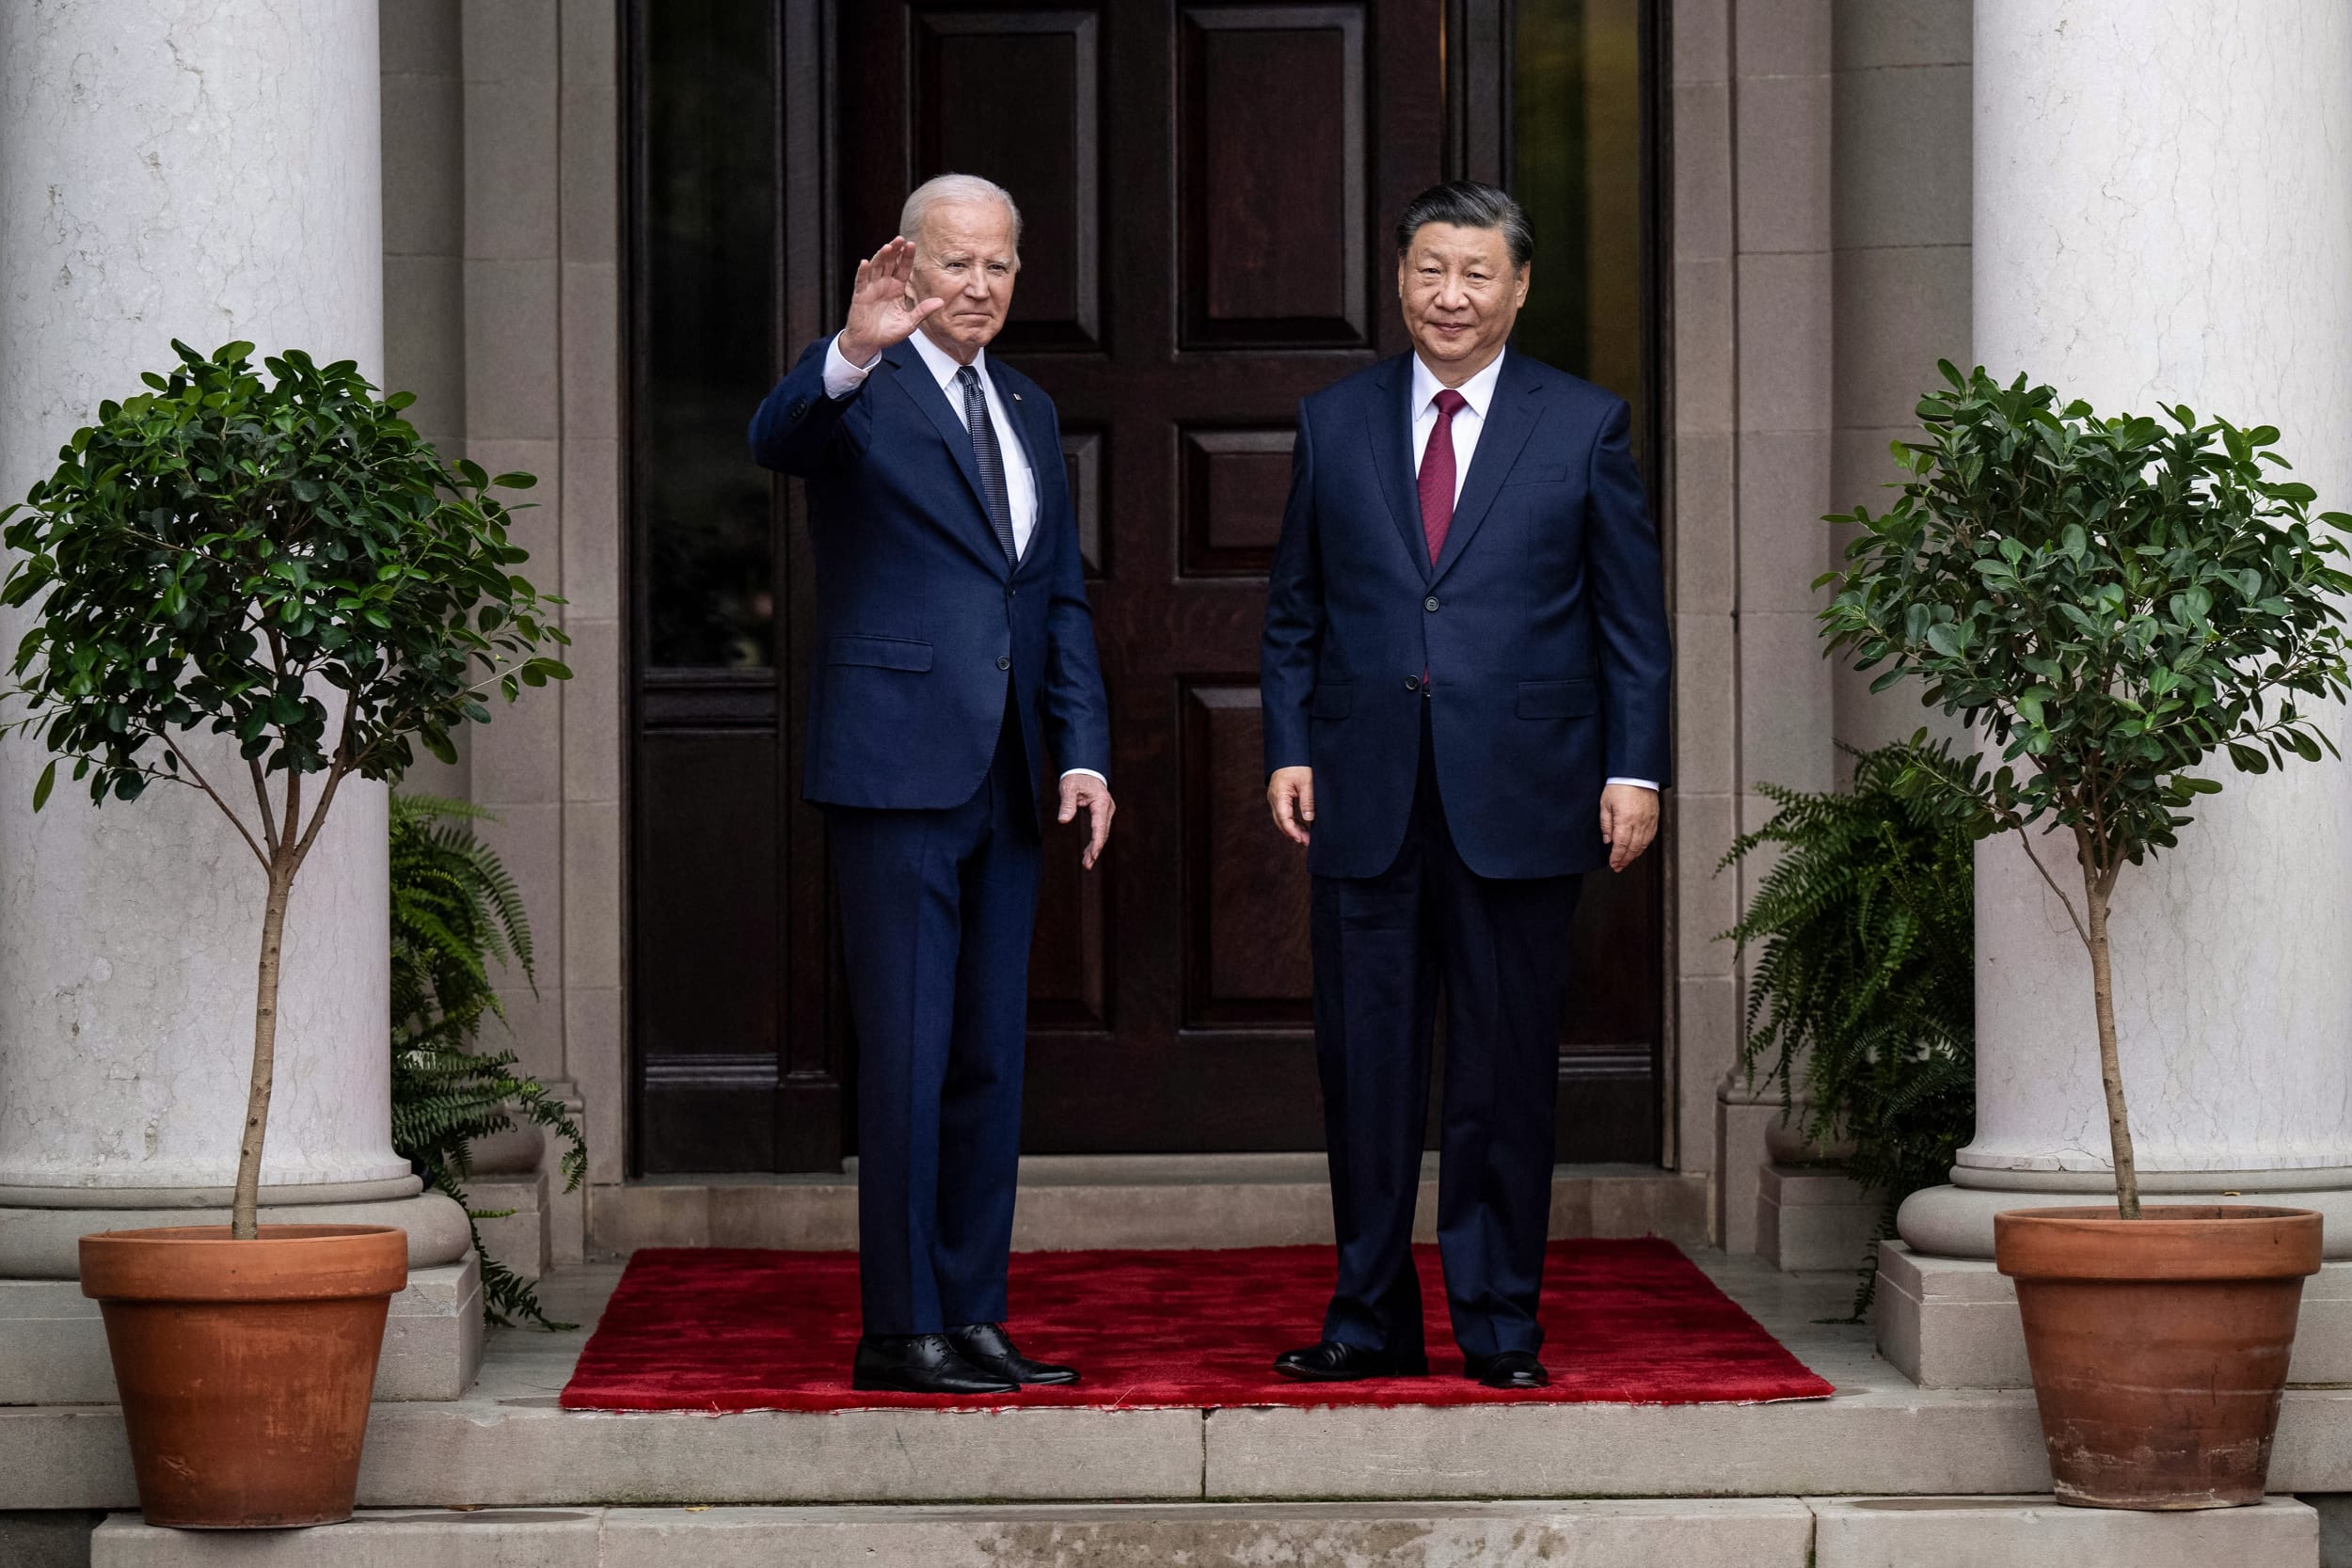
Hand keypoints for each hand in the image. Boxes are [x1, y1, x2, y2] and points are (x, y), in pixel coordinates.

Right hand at [838, 236, 945, 365]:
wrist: (869, 343)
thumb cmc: (888, 333)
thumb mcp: (909, 323)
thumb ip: (922, 311)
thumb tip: (940, 302)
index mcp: (897, 288)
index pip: (903, 269)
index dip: (907, 257)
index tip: (912, 244)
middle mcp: (884, 285)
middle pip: (890, 263)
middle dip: (895, 251)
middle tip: (901, 239)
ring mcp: (871, 288)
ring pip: (876, 267)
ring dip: (881, 256)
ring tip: (888, 247)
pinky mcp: (860, 296)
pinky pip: (860, 281)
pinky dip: (862, 272)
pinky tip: (865, 263)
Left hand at [1058, 773, 1115, 868]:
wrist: (1084, 770)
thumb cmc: (1076, 778)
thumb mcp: (1068, 788)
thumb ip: (1067, 804)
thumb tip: (1063, 821)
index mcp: (1101, 802)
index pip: (1099, 826)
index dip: (1097, 842)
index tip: (1093, 855)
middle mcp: (1107, 809)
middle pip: (1103, 833)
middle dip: (1095, 850)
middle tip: (1087, 865)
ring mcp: (1105, 812)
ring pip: (1102, 834)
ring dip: (1095, 849)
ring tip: (1087, 864)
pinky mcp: (1101, 814)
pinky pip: (1099, 831)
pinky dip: (1094, 842)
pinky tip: (1088, 853)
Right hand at [1267, 766, 1314, 845]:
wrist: (1289, 752)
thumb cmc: (1298, 764)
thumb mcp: (1306, 782)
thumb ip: (1307, 800)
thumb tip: (1309, 818)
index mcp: (1279, 795)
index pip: (1283, 818)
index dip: (1292, 831)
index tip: (1301, 840)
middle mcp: (1274, 798)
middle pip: (1281, 821)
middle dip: (1293, 833)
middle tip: (1307, 842)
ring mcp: (1275, 798)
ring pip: (1282, 819)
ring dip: (1293, 828)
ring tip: (1306, 837)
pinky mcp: (1280, 797)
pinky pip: (1284, 813)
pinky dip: (1292, 821)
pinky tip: (1303, 827)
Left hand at [1600, 783, 1658, 872]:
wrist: (1637, 774)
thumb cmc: (1619, 786)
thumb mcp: (1605, 804)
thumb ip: (1606, 824)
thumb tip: (1607, 840)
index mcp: (1625, 820)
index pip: (1621, 845)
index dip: (1617, 857)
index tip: (1613, 864)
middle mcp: (1639, 822)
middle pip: (1633, 848)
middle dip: (1625, 860)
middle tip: (1618, 867)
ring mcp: (1648, 821)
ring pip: (1643, 844)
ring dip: (1634, 855)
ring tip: (1626, 861)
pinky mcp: (1654, 818)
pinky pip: (1650, 837)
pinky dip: (1644, 846)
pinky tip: (1638, 849)